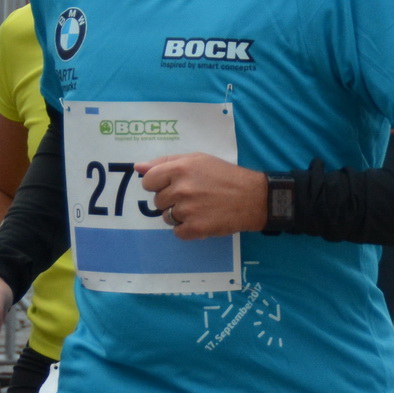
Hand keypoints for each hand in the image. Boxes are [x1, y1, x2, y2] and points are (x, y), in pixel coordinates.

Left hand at [136, 154, 267, 238]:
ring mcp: (187, 210)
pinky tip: (204, 220)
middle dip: (172, 200)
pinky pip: (178, 232)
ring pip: (167, 217)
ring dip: (181, 215)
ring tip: (201, 208)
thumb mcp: (199, 160)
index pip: (148, 181)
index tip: (175, 185)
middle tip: (196, 196)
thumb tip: (138, 167)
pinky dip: (188, 229)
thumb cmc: (226, 176)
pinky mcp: (195, 228)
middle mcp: (181, 189)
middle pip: (158, 201)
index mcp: (180, 169)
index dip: (160, 184)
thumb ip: (166, 162)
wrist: (255, 198)